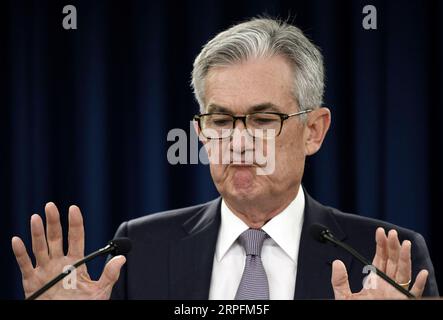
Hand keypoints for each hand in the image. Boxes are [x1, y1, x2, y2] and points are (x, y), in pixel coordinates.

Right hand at [11, 202, 125, 299]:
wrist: (68, 319)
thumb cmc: (84, 306)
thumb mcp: (100, 291)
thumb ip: (109, 274)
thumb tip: (122, 258)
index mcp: (76, 262)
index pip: (76, 237)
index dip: (75, 223)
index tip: (73, 208)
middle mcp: (59, 263)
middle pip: (55, 238)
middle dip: (53, 222)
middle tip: (50, 206)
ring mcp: (45, 271)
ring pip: (40, 248)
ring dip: (37, 233)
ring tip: (35, 218)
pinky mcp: (32, 283)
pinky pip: (25, 265)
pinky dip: (20, 253)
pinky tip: (17, 240)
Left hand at [331, 228, 428, 298]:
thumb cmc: (357, 310)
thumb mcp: (344, 297)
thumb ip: (340, 281)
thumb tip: (336, 263)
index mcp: (375, 282)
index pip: (380, 259)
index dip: (381, 245)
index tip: (380, 231)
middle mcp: (388, 286)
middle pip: (392, 262)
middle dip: (392, 247)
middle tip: (391, 232)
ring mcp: (397, 294)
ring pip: (403, 273)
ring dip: (405, 258)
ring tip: (405, 244)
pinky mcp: (404, 303)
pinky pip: (414, 294)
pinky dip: (418, 284)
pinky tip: (421, 273)